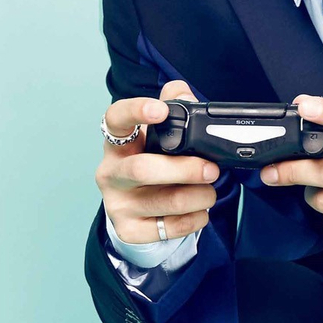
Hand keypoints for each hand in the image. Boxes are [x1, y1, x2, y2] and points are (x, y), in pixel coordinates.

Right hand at [95, 79, 221, 244]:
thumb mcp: (156, 135)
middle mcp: (111, 172)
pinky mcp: (129, 230)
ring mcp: (117, 204)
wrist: (134, 209)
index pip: (116, 119)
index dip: (136, 112)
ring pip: (163, 202)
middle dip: (185, 170)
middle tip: (212, 169)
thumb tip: (183, 92)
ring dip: (198, 196)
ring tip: (211, 191)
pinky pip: (168, 228)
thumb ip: (172, 106)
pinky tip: (201, 212)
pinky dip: (194, 220)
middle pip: (143, 169)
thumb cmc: (150, 163)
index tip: (161, 110)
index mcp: (117, 142)